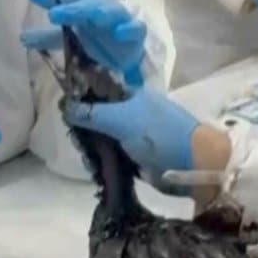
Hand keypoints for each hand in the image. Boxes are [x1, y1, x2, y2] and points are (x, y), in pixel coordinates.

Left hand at [21, 0, 146, 86]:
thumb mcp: (71, 36)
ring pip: (109, 12)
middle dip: (71, 9)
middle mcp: (100, 8)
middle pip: (85, 4)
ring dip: (98, 13)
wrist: (129, 49)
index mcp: (83, 5)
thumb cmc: (98, 35)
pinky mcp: (136, 32)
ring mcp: (119, 19)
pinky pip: (135, 28)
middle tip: (53, 14)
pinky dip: (128, 29)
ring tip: (90, 17)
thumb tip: (22, 38)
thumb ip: (48, 37)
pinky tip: (120, 33)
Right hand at [65, 87, 200, 184]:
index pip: (102, 93)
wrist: (191, 165)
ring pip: (107, 138)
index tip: (65, 112)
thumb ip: (92, 113)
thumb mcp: (121, 119)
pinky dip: (105, 160)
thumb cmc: (158, 135)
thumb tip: (65, 106)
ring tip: (84, 154)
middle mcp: (135, 114)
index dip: (84, 100)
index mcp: (134, 96)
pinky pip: (116, 156)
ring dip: (95, 146)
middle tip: (74, 138)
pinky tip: (94, 165)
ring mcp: (137, 137)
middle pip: (102, 117)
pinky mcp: (140, 158)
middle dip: (87, 127)